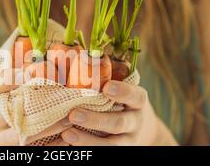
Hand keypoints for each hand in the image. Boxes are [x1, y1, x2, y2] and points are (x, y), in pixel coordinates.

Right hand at [0, 69, 70, 145]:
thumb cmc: (10, 100)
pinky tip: (69, 137)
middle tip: (60, 89)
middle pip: (8, 110)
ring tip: (72, 114)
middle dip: (36, 101)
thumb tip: (37, 37)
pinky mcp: (11, 151)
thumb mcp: (8, 83)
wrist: (0, 134)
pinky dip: (53, 144)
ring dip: (50, 123)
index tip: (30, 71)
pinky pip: (33, 149)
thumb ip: (19, 64)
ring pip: (23, 132)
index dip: (5, 79)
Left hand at [61, 80, 177, 145]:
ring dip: (89, 142)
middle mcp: (136, 122)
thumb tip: (75, 55)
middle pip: (119, 123)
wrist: (143, 131)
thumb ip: (106, 75)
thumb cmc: (122, 101)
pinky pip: (105, 154)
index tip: (107, 87)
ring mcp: (129, 141)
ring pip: (112, 145)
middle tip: (73, 114)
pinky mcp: (120, 153)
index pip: (135, 95)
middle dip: (96, 120)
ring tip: (67, 135)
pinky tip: (69, 147)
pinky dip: (88, 151)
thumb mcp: (122, 88)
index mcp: (138, 100)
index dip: (123, 92)